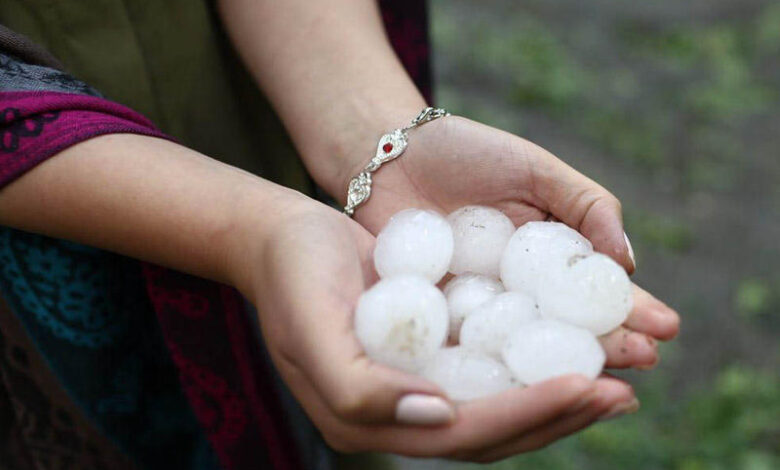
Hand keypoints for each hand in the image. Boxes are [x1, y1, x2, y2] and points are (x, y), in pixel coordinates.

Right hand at [240, 199, 636, 460]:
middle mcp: (402, 412)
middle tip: (623, 391)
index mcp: (370, 419)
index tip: (587, 386)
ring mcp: (419, 384)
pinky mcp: (432, 352)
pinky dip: (535, 362)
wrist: (280, 238)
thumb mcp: (312, 326)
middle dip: (561, 413)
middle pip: (495, 429)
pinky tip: (574, 346)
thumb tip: (439, 415)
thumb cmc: (294, 275)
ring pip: (501, 402)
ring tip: (617, 378)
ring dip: (559, 394)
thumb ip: (361, 387)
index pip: (464, 432)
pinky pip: (492, 367)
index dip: (528, 414)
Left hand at [348, 116, 679, 369]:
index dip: (631, 310)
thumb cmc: (469, 154)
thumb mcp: (536, 170)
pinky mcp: (435, 318)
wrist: (394, 155)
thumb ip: (585, 206)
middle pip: (567, 328)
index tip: (665, 328)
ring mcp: (477, 310)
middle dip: (608, 346)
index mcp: (549, 261)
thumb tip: (627, 263)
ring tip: (597, 382)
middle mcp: (518, 293)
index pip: (596, 292)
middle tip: (645, 362)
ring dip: (560, 366)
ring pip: (522, 347)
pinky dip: (491, 364)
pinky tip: (519, 383)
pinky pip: (465, 345)